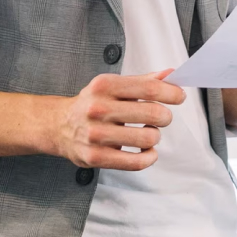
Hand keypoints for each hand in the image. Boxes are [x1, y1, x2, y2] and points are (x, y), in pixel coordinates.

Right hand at [50, 69, 185, 170]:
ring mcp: (96, 134)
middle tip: (162, 118)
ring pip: (148, 138)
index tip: (179, 97)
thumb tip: (171, 75)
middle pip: (153, 113)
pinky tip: (147, 151)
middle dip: (166, 116)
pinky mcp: (95, 157)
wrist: (57, 126)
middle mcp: (98, 108)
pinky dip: (149, 157)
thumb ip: (143, 81)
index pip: (150, 88)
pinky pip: (136, 161)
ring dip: (155, 136)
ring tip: (148, 133)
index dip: (172, 93)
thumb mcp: (112, 85)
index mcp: (105, 86)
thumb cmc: (91, 104)